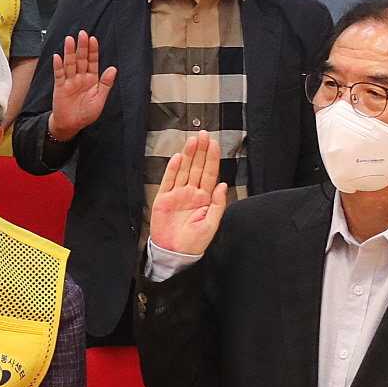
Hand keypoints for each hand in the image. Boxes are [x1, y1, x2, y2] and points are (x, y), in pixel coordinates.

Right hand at [47, 32, 116, 141]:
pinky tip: (58, 57)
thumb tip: (112, 69)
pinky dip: (58, 66)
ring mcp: (70, 81)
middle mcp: (80, 77)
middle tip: (82, 34)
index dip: (93, 51)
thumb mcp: (100, 99)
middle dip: (82, 46)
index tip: (93, 40)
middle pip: (81, 59)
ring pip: (70, 64)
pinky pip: (59, 75)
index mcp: (92, 79)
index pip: (93, 61)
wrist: (72, 125)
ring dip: (70, 52)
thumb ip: (106, 84)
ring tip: (70, 40)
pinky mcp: (60, 87)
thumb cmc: (86, 113)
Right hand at [148, 132, 229, 257]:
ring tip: (193, 140)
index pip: (210, 173)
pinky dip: (173, 169)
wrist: (175, 252)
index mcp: (205, 198)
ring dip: (188, 155)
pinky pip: (169, 180)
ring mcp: (177, 194)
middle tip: (203, 134)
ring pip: (184, 170)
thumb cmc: (194, 242)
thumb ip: (218, 204)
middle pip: (197, 167)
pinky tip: (178, 157)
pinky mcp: (163, 198)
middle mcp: (191, 193)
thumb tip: (223, 185)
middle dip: (201, 150)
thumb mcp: (212, 224)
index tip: (214, 144)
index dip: (212, 158)